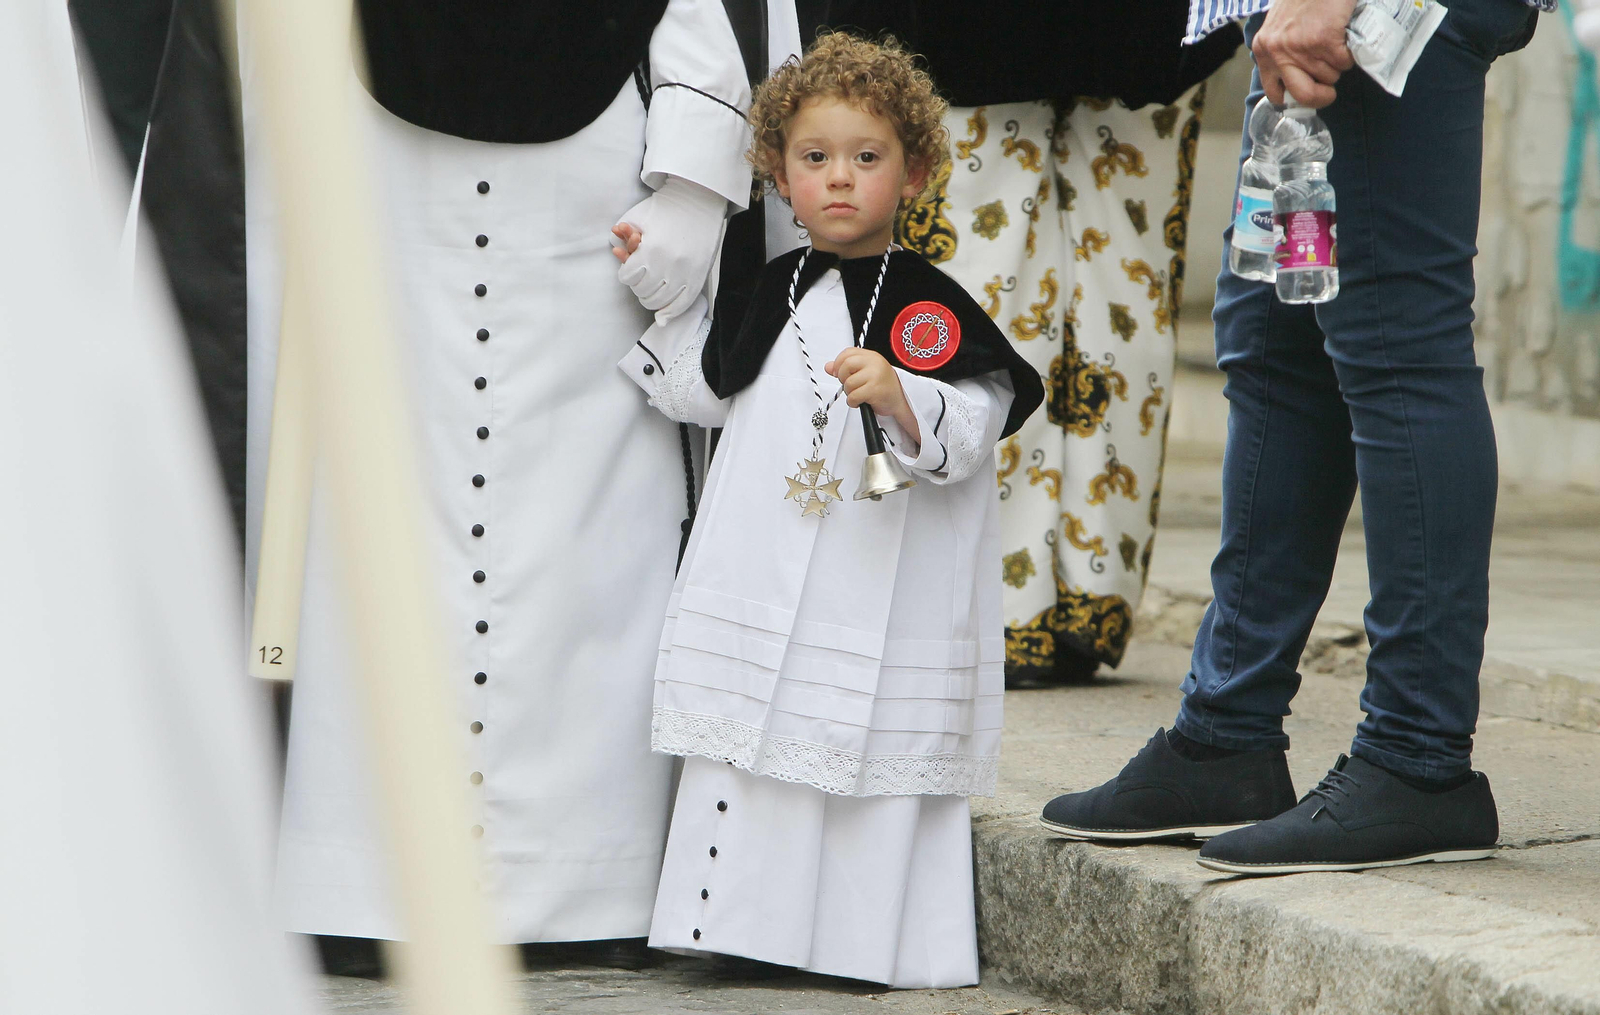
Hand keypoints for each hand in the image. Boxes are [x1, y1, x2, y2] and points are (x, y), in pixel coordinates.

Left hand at [614, 176, 726, 322]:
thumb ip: (625, 236)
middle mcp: (668, 265)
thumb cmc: (667, 208)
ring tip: (651, 290)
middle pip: (643, 292)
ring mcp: (685, 274)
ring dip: (651, 298)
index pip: (628, 278)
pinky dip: (670, 312)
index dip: (625, 274)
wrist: (698, 201)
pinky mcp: (698, 278)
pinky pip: (682, 305)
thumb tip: (616, 248)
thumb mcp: (639, 217)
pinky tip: (663, 314)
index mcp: (651, 250)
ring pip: (660, 302)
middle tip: (640, 279)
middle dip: (638, 286)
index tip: (628, 270)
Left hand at [825, 349, 918, 442]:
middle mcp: (874, 363)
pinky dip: (853, 402)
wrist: (899, 401)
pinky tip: (860, 402)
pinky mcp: (875, 390)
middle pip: (846, 365)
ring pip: (848, 383)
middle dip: (842, 378)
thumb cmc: (882, 386)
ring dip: (849, 393)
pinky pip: (853, 396)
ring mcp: (875, 375)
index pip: (848, 353)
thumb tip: (828, 367)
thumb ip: (846, 368)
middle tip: (849, 386)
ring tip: (858, 395)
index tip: (838, 374)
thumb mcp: (865, 373)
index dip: (838, 363)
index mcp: (871, 356)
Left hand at [1253, 0, 1357, 107]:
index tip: (1306, 95)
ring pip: (1329, 76)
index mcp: (1264, 50)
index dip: (1293, 99)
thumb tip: (1295, 82)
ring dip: (1337, 64)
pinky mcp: (1323, 40)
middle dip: (1321, 97)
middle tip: (1329, 92)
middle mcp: (1278, 52)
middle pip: (1303, 95)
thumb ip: (1282, 52)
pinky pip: (1344, 62)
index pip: (1273, 92)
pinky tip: (1343, 36)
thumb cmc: (1304, 0)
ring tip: (1334, 42)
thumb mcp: (1280, 28)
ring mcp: (1300, 47)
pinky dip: (1350, 53)